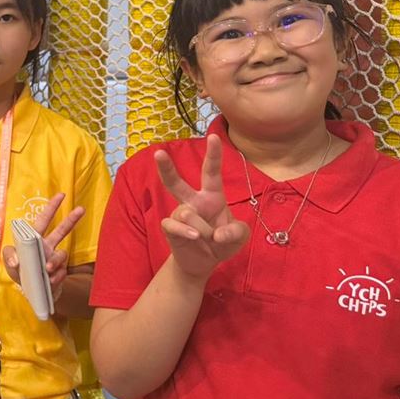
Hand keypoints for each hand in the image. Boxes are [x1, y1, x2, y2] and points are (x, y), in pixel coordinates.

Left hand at [2, 192, 85, 303]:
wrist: (32, 292)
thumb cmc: (20, 271)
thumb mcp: (10, 262)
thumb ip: (9, 256)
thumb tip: (16, 260)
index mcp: (35, 239)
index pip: (44, 220)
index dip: (52, 208)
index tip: (61, 195)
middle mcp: (47, 247)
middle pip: (61, 230)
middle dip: (71, 219)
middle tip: (81, 209)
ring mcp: (54, 259)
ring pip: (61, 255)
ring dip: (55, 261)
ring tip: (47, 269)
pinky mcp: (59, 273)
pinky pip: (61, 272)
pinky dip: (55, 277)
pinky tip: (49, 281)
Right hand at [155, 134, 249, 280]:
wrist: (204, 262)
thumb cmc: (223, 242)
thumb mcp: (240, 237)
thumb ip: (237, 232)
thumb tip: (218, 233)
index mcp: (212, 196)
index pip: (211, 172)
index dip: (213, 154)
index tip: (213, 136)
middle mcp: (193, 201)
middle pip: (176, 182)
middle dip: (166, 168)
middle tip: (158, 153)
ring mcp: (179, 214)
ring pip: (186, 213)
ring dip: (202, 228)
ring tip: (207, 238)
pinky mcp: (169, 227)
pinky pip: (174, 225)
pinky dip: (186, 232)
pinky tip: (194, 237)